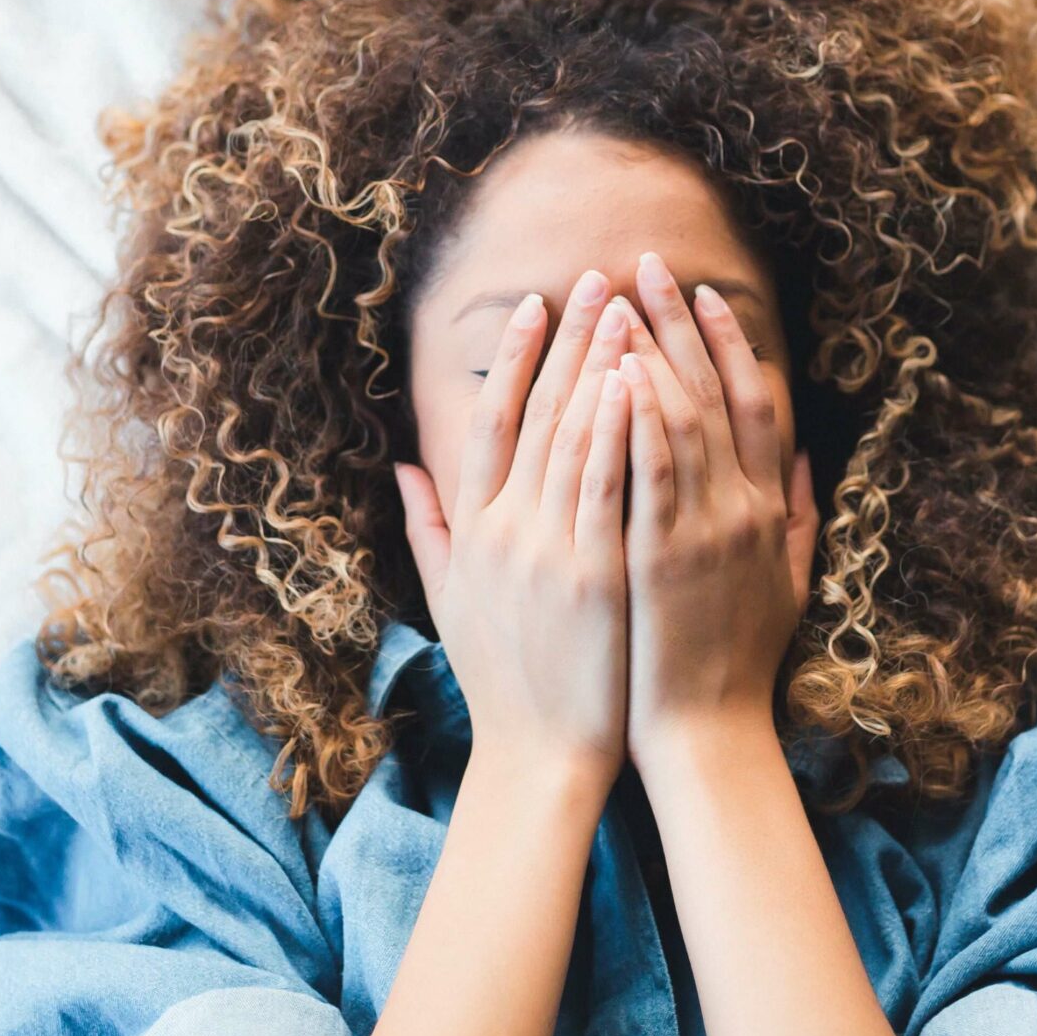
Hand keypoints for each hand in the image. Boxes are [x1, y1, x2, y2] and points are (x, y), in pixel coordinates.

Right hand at [395, 271, 636, 784]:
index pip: (491, 421)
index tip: (536, 305)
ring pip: (573, 437)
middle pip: (537, 413)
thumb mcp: (451, 598)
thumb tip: (402, 467)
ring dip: (599, 366)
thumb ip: (428, 527)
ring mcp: (547, 550)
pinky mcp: (592, 574)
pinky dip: (617, 431)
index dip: (513, 358)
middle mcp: (504, 529)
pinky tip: (634, 381)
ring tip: (625, 308)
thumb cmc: (504, 679)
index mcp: (474, 530)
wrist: (539, 755)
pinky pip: (606, 486)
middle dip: (569, 341)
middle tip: (596, 280)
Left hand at [617, 252, 815, 764]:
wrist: (709, 735)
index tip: (703, 293)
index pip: (754, 403)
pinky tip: (618, 374)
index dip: (729, 343)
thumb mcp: (789, 581)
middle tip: (646, 264)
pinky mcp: (663, 558)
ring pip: (680, 420)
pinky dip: (639, 420)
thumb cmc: (738, 663)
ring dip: (650, 352)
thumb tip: (809, 456)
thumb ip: (801, 514)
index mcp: (768, 509)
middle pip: (713, 393)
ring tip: (619, 299)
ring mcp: (705, 531)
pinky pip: (651, 473)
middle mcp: (743, 508)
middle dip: (678, 323)